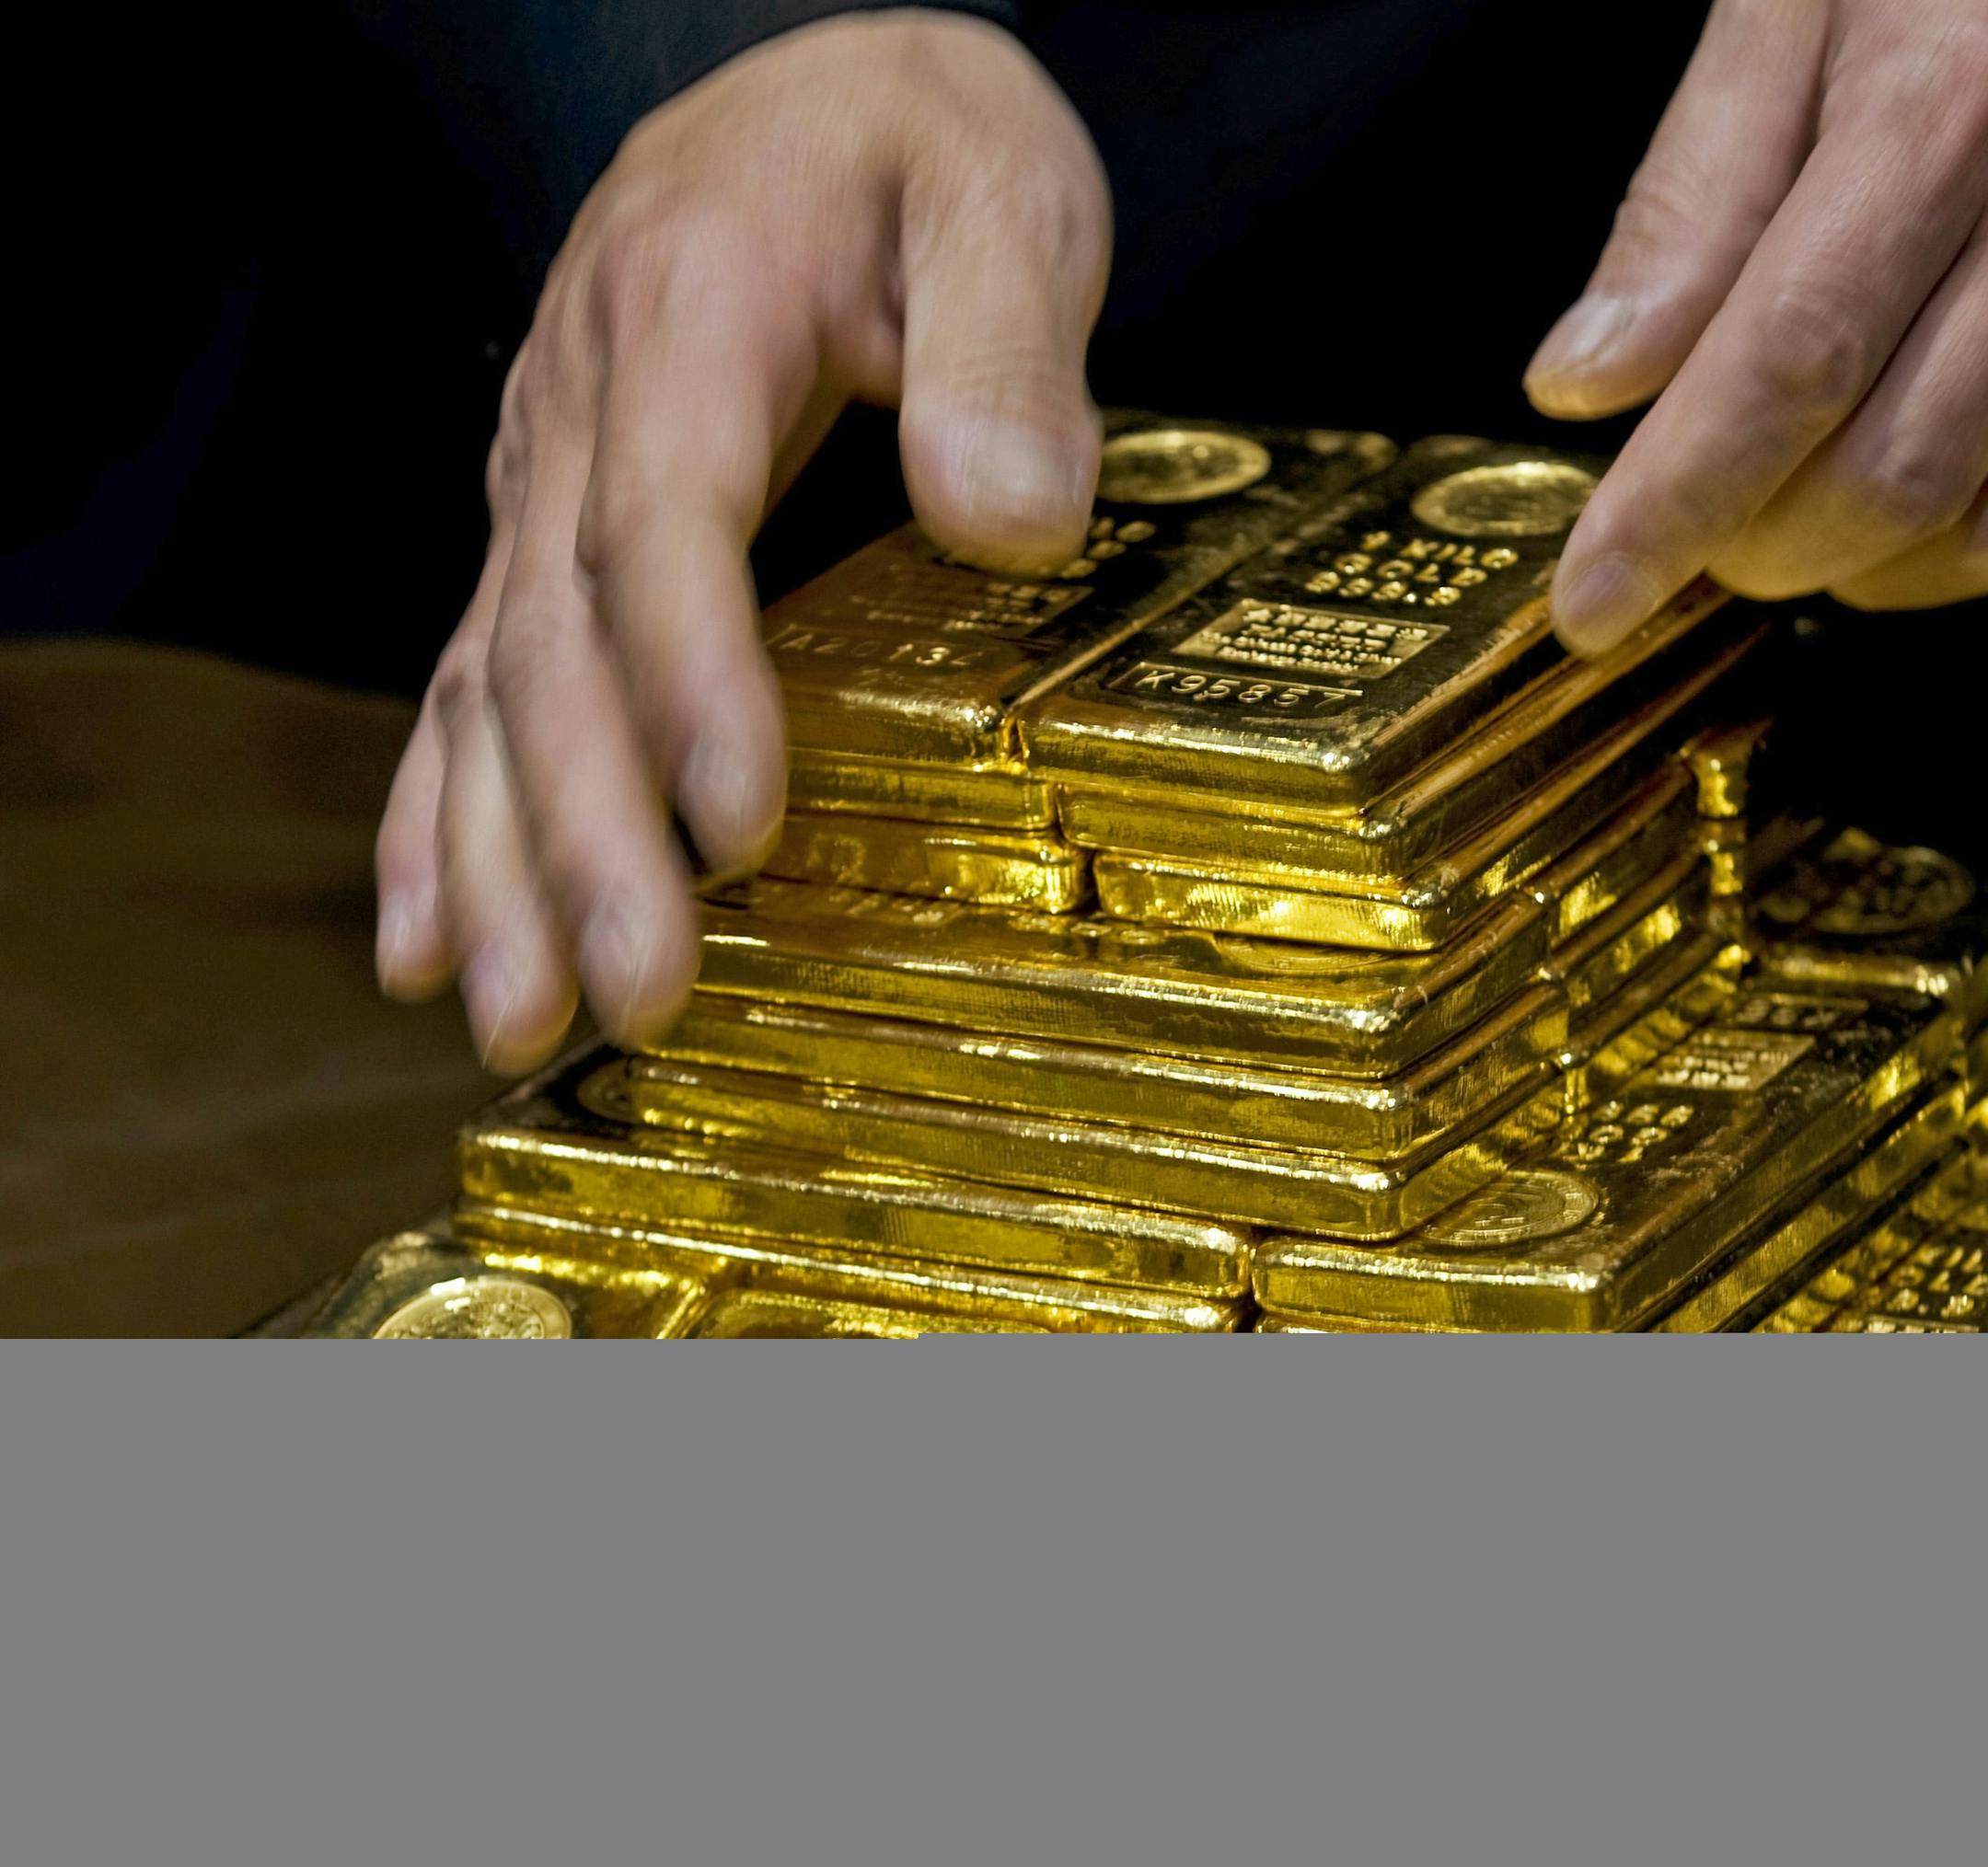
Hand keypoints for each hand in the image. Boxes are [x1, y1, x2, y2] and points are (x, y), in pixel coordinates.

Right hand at [375, 11, 1110, 1067]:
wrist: (803, 99)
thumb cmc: (906, 146)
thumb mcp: (992, 187)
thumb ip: (1003, 340)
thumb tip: (1008, 521)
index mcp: (686, 313)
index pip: (666, 523)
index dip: (691, 681)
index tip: (736, 825)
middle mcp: (578, 412)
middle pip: (556, 645)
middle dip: (588, 837)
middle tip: (630, 993)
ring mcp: (542, 482)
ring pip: (488, 691)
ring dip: (499, 869)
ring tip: (518, 1021)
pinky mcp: (543, 538)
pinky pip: (462, 687)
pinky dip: (439, 824)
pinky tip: (424, 945)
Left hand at [1527, 0, 1987, 647]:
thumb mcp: (1793, 7)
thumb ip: (1693, 196)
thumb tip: (1584, 381)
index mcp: (1948, 107)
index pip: (1785, 363)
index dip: (1675, 508)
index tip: (1590, 605)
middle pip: (1884, 471)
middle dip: (1753, 543)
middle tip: (1688, 521)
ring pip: (1969, 523)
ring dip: (1847, 561)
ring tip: (1781, 497)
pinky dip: (1941, 545)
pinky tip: (1891, 488)